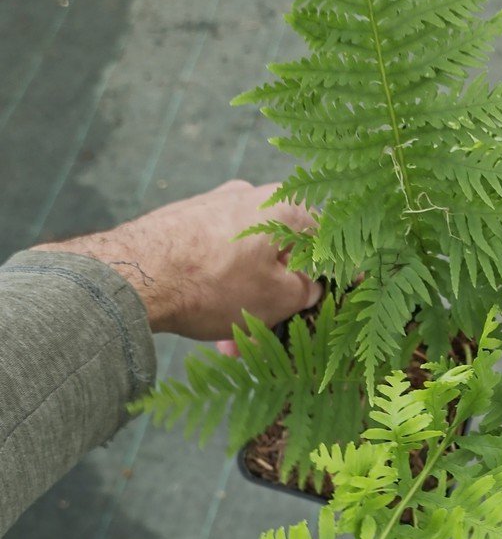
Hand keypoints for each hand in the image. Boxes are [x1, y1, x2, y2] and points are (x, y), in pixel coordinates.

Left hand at [33, 180, 321, 339]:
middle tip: (273, 333)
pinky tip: (210, 322)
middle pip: (279, 252)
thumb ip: (306, 291)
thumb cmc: (214, 284)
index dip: (331, 276)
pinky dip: (220, 288)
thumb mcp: (277, 299)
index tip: (328, 301)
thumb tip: (311, 286)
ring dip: (246, 300)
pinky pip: (217, 258)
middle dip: (278, 298)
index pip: (325, 240)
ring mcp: (213, 205)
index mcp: (284, 206)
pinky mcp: (183, 220)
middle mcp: (249, 195)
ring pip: (246, 260)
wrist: (132, 276)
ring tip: (233, 343)